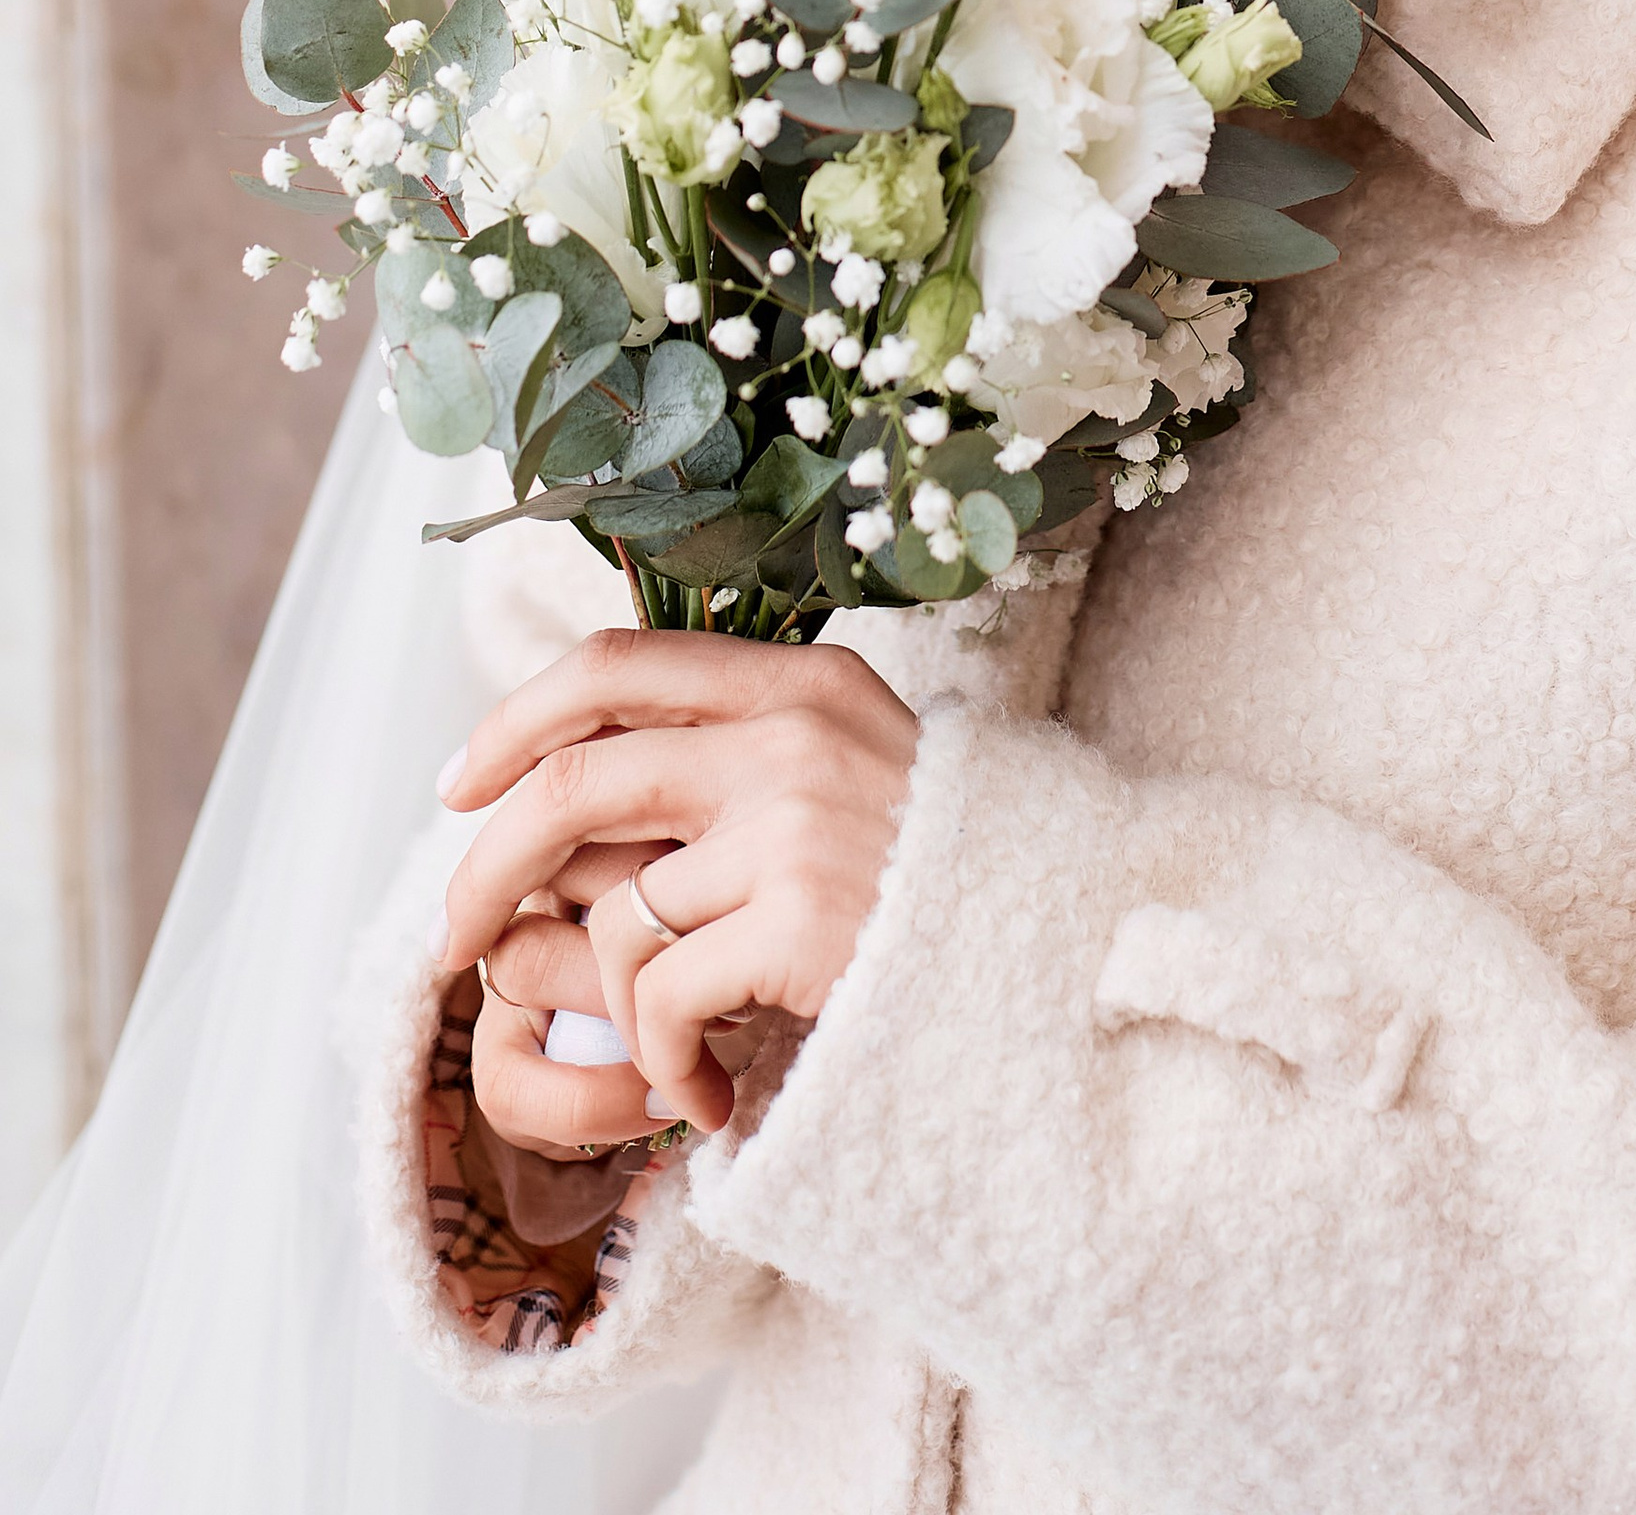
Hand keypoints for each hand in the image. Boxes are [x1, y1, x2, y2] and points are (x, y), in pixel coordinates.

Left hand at [441, 632, 920, 1138]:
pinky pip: (662, 1000)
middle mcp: (792, 734)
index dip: (516, 718)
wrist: (1065, 952)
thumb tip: (587, 772)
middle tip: (453, 940)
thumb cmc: (945, 878)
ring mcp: (798, 825)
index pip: (617, 660)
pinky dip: (663, 1064)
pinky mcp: (804, 921)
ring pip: (615, 914)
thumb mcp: (856, 766)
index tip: (458, 783)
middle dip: (487, 867)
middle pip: (574, 778)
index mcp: (799, 680)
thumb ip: (749, 749)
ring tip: (668, 1058)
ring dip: (615, 1011)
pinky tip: (708, 1092)